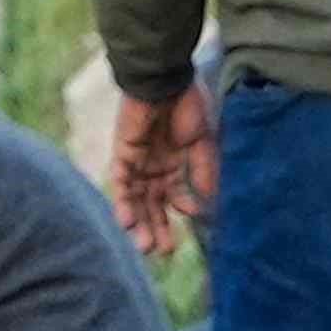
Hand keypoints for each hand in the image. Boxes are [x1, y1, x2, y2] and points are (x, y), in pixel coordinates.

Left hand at [112, 83, 215, 258]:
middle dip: (158, 228)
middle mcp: (153, 166)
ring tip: (147, 248)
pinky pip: (121, 185)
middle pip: (153, 204)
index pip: (175, 196)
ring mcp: (137, 162)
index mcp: (174, 162)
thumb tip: (208, 204)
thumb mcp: (201, 142)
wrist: (164, 78)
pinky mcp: (122, 155)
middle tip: (165, 252)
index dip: (183, 209)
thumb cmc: (186, 104)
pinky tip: (128, 223)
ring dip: (141, 225)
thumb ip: (204, 172)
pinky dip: (124, 204)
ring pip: (136, 201)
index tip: (193, 218)